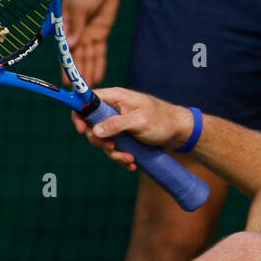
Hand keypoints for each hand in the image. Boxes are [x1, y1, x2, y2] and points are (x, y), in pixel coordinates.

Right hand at [62, 0, 121, 85]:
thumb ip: (76, 25)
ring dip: (88, 72)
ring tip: (89, 88)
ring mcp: (88, 34)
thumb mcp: (81, 6)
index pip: (66, 50)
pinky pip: (99, 52)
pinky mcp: (100, 34)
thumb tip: (70, 43)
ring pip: (88, 57)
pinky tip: (98, 76)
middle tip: (79, 91)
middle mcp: (76, 33)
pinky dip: (99, 64)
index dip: (67, 65)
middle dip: (78, 73)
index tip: (66, 81)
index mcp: (66, 26)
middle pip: (77, 57)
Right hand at [70, 86, 193, 170]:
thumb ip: (116, 124)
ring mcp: (119, 123)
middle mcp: (114, 109)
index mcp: (116, 97)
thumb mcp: (139, 122)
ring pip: (103, 140)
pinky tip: (133, 163)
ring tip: (130, 160)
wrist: (181, 131)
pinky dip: (122, 156)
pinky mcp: (125, 135)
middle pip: (92, 124)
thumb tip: (94, 131)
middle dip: (100, 141)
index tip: (81, 130)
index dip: (79, 113)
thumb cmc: (163, 121)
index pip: (87, 100)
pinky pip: (115, 147)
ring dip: (114, 153)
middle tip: (112, 148)